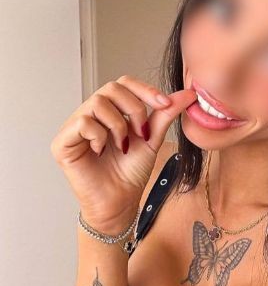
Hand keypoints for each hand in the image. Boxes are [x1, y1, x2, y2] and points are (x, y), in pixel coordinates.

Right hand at [50, 74, 196, 232]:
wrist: (120, 202)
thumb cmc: (131, 173)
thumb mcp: (152, 139)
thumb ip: (165, 115)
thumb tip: (187, 94)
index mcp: (111, 110)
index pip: (124, 83)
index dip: (145, 89)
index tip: (165, 104)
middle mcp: (91, 114)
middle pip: (111, 88)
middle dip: (134, 108)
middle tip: (142, 133)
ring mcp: (74, 127)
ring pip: (97, 103)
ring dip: (118, 125)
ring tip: (123, 146)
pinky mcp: (62, 142)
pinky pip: (82, 122)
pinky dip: (99, 136)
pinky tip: (102, 152)